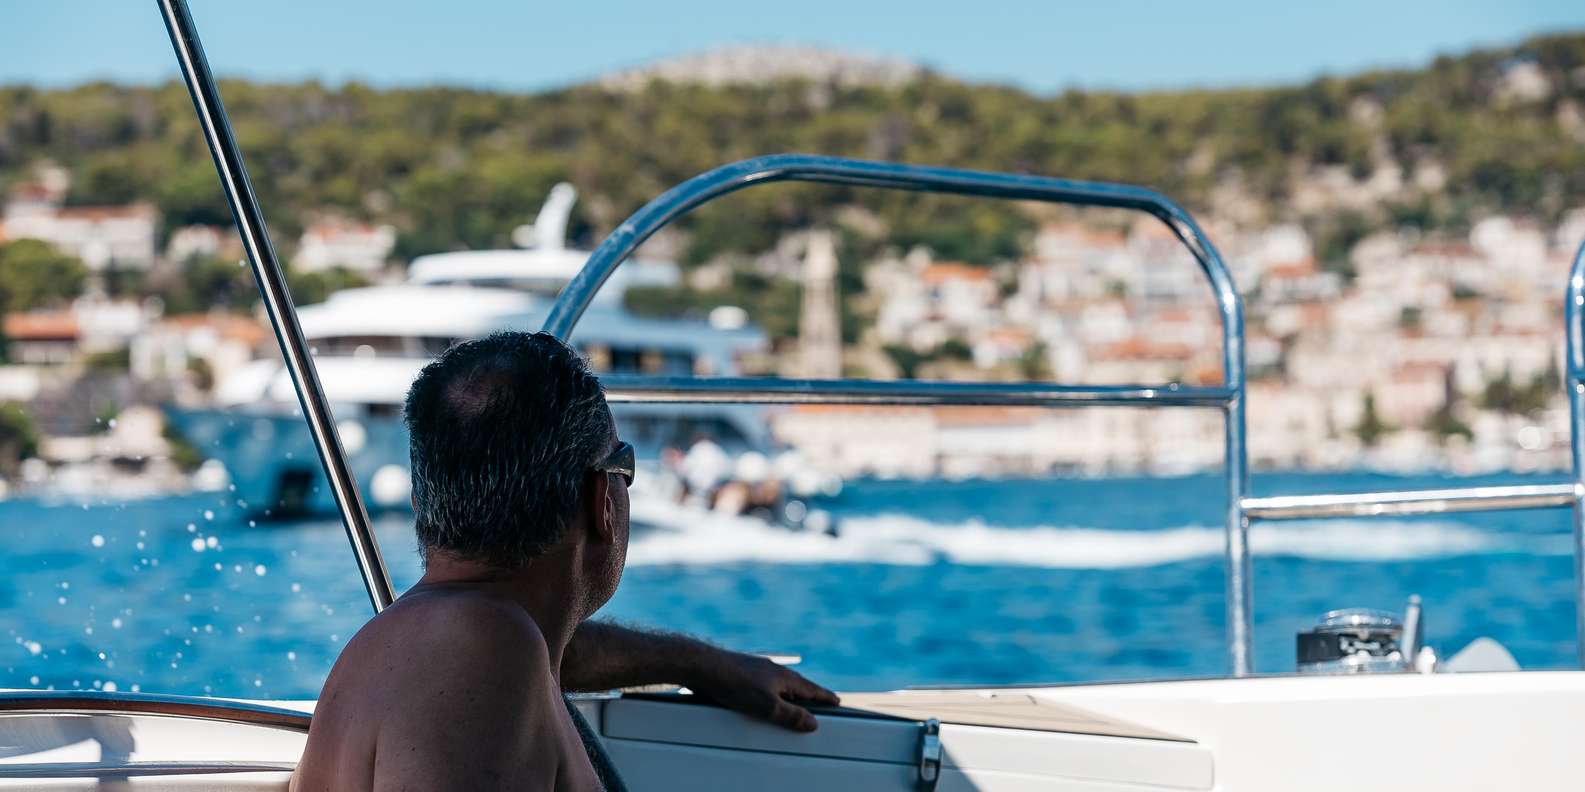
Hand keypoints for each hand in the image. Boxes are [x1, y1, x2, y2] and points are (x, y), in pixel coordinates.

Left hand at [687, 651, 839, 732]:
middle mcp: (775, 670)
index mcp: (785, 677)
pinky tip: (765, 695)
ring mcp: (759, 669)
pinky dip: (773, 692)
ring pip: (781, 684)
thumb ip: (791, 715)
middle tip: (821, 703)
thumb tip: (813, 723)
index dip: (825, 697)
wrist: (703, 665)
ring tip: (796, 702)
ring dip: (791, 693)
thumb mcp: (766, 706)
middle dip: (810, 695)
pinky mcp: (744, 672)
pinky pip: (766, 683)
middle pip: (798, 685)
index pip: (812, 689)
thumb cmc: (735, 684)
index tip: (837, 701)